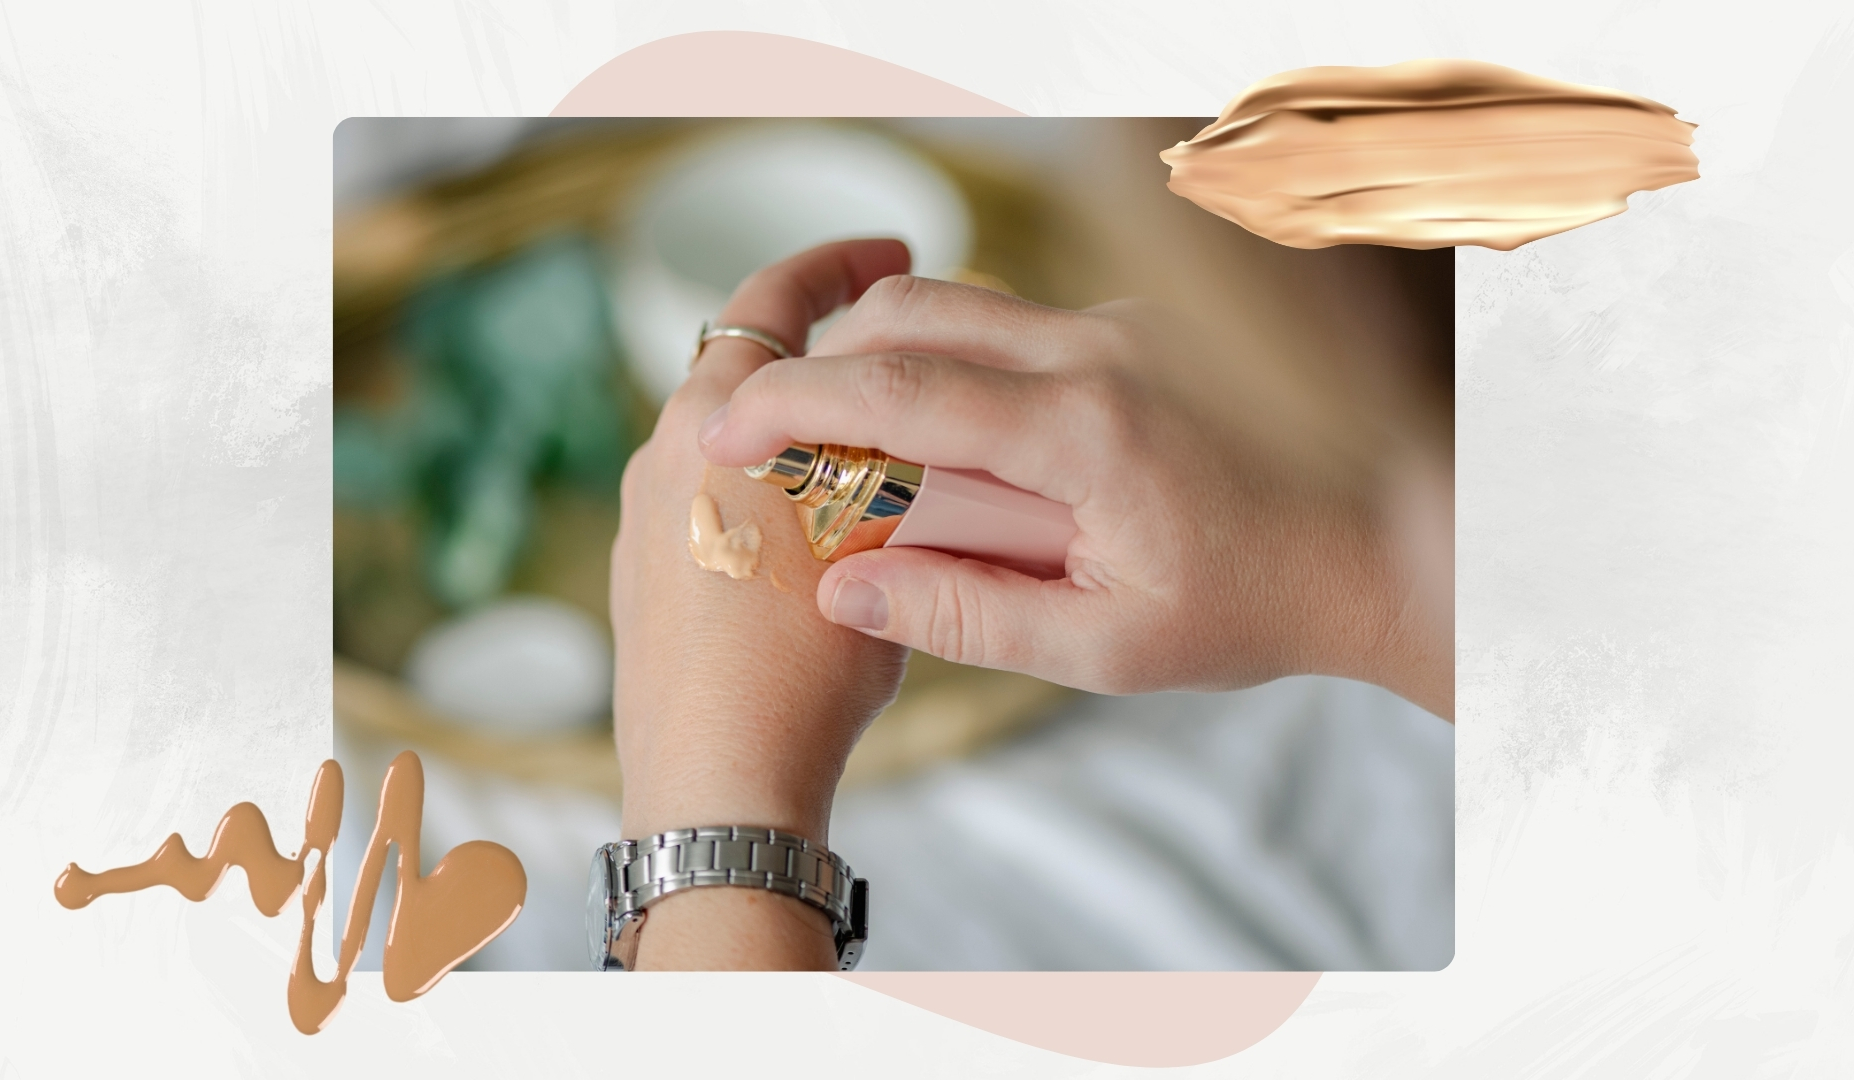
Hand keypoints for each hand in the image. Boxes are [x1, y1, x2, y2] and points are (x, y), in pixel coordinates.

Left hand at [609, 240, 912, 968]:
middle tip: (891, 366)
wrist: (720, 781)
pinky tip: (810, 546)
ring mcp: (637, 521)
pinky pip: (702, 504)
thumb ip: (892, 468)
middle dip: (819, 359)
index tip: (889, 256)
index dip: (837, 264)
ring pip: (723, 443)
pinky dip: (757, 498)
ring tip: (868, 468)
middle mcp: (658, 456)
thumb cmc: (805, 669)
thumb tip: (920, 437)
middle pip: (742, 369)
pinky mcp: (635, 578)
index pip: (770, 301)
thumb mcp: (880, 547)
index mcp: (711, 424)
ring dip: (789, 436)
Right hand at [698, 275, 1450, 718]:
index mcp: (1086, 428)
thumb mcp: (1104, 646)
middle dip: (824, 363)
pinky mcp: (1134, 327)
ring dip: (887, 355)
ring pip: (961, 302)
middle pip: (913, 313)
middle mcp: (1101, 349)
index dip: (793, 403)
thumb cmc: (1246, 607)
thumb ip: (967, 616)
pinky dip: (950, 359)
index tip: (724, 429)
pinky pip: (1011, 319)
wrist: (1370, 546)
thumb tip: (843, 590)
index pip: (901, 389)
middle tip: (774, 436)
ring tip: (851, 443)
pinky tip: (948, 438)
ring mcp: (1123, 324)